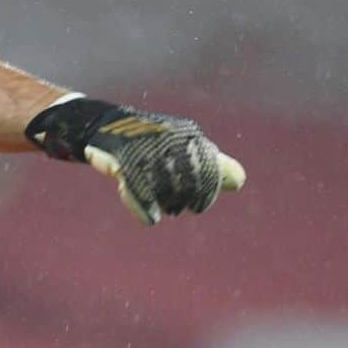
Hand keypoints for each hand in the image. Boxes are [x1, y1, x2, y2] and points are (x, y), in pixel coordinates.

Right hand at [25, 96, 245, 225]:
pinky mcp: (121, 161)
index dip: (207, 193)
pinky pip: (137, 191)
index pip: (209, 170)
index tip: (199, 206)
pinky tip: (150, 219)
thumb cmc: (152, 144)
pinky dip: (145, 210)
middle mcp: (168, 140)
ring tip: (164, 209)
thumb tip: (240, 181)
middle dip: (186, 199)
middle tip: (180, 208)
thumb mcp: (184, 151)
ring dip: (166, 204)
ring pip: (164, 188)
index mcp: (187, 137)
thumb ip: (212, 165)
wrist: (106, 128)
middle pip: (188, 182)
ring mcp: (144, 150)